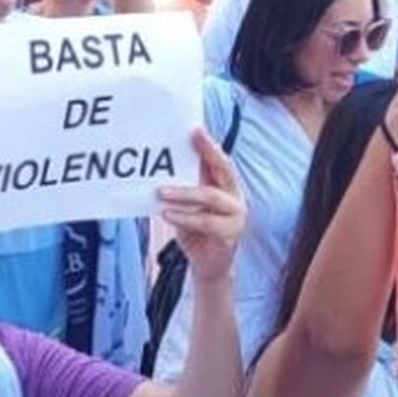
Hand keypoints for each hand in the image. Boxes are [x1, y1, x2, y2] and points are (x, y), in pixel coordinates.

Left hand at [158, 128, 245, 281]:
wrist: (209, 267)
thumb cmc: (197, 233)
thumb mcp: (190, 206)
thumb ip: (187, 187)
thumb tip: (166, 166)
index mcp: (228, 188)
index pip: (221, 161)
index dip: (210, 145)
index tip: (195, 129)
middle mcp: (236, 198)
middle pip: (224, 171)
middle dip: (206, 154)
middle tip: (185, 143)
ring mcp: (237, 217)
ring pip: (210, 197)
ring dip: (183, 193)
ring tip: (160, 192)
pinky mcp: (230, 235)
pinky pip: (205, 222)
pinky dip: (184, 217)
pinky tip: (167, 213)